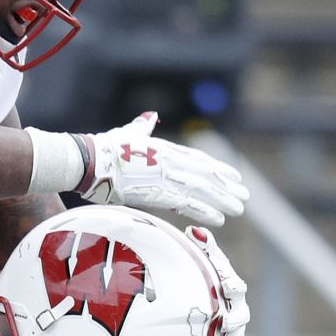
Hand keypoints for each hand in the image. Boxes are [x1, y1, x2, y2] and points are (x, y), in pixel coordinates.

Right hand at [78, 112, 248, 228]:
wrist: (91, 159)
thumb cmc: (105, 148)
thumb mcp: (128, 134)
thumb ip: (141, 128)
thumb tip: (148, 117)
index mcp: (165, 149)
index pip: (198, 159)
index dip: (217, 168)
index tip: (233, 176)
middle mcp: (171, 161)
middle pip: (205, 174)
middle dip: (226, 185)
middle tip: (244, 195)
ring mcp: (166, 176)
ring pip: (202, 189)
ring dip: (222, 199)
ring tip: (239, 208)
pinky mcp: (158, 192)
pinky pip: (187, 203)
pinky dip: (205, 210)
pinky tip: (220, 218)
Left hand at [184, 224, 249, 335]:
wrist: (199, 309)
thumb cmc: (205, 282)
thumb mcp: (204, 264)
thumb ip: (204, 249)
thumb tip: (195, 230)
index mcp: (232, 289)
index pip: (237, 286)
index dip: (233, 285)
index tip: (227, 286)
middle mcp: (237, 310)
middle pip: (241, 316)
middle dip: (233, 320)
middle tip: (224, 322)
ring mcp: (233, 331)